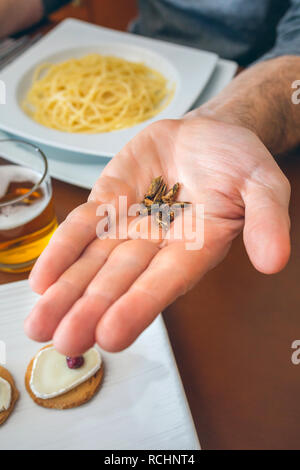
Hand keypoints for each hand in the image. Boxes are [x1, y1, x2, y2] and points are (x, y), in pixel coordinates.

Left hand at [24, 117, 290, 353]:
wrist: (207, 134)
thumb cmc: (237, 161)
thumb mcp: (262, 182)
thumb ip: (267, 218)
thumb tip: (273, 261)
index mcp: (196, 247)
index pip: (165, 281)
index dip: (139, 306)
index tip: (111, 336)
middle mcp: (158, 245)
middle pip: (121, 281)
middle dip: (91, 310)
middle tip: (65, 342)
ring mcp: (129, 225)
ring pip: (94, 262)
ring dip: (67, 292)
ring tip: (39, 324)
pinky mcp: (107, 202)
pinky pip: (82, 227)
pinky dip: (62, 251)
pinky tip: (42, 279)